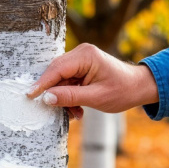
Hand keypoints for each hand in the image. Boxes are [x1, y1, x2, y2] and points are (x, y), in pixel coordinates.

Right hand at [26, 44, 158, 116]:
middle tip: (57, 111)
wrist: (139, 87)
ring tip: (76, 113)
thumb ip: (70, 97)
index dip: (42, 83)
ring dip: (64, 98)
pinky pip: (67, 83)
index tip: (29, 95)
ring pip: (60, 80)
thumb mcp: (96, 98)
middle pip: (56, 73)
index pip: (57, 69)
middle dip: (55, 94)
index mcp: (86, 56)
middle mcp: (81, 54)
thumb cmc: (123, 91)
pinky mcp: (81, 68)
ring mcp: (80, 60)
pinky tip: (78, 109)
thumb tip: (46, 98)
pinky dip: (69, 97)